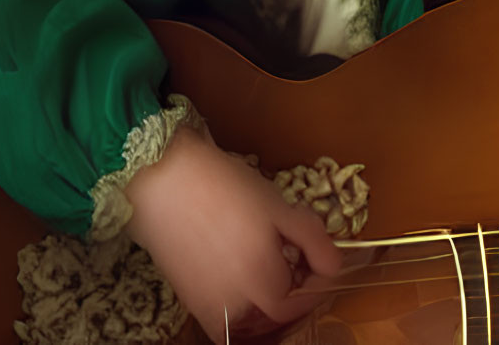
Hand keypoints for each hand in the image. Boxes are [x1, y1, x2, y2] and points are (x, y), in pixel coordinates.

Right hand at [123, 124, 345, 342]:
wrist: (164, 178)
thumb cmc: (226, 187)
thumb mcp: (281, 208)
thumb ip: (313, 240)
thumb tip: (334, 266)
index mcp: (259, 281)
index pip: (296, 305)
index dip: (315, 288)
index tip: (323, 266)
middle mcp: (231, 302)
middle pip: (271, 318)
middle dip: (293, 296)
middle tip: (301, 265)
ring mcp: (204, 303)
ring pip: (245, 321)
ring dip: (265, 304)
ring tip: (274, 269)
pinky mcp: (185, 295)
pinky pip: (220, 315)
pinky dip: (239, 305)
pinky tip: (243, 272)